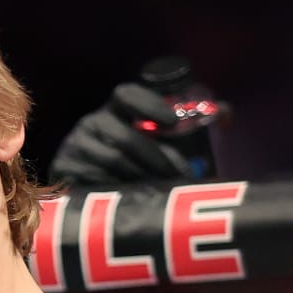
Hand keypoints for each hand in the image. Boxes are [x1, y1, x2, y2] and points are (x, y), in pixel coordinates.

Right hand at [48, 81, 194, 186]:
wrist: (84, 193)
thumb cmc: (130, 165)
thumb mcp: (152, 143)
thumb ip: (186, 127)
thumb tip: (227, 113)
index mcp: (114, 111)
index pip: (126, 95)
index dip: (148, 105)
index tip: (171, 123)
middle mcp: (91, 124)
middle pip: (125, 137)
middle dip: (156, 157)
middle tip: (177, 174)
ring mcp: (75, 147)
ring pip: (113, 161)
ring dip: (141, 176)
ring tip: (160, 189)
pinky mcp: (65, 171)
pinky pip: (96, 180)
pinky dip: (118, 188)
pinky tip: (130, 197)